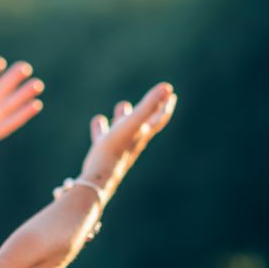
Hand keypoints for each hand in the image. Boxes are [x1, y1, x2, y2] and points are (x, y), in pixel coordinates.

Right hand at [81, 82, 176, 201]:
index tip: (171, 94)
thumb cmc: (115, 151)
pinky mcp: (103, 153)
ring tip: (123, 107)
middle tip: (155, 100)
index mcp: (143, 134)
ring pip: (123, 129)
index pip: (159, 118)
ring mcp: (119, 147)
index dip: (165, 105)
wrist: (97, 179)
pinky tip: (98, 122)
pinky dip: (102, 127)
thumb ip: (149, 105)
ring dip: (124, 117)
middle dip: (149, 110)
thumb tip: (168, 87)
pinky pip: (104, 136)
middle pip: (144, 122)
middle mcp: (133, 141)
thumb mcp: (132, 124)